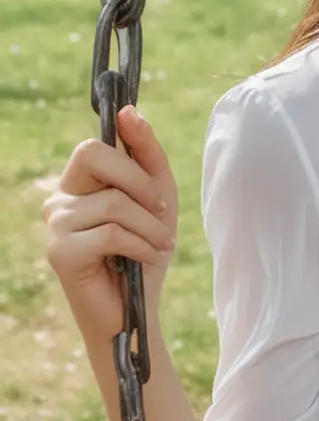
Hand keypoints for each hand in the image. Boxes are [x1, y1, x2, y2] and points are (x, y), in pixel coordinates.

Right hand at [43, 103, 177, 343]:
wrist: (136, 310)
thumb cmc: (145, 251)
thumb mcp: (157, 196)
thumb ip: (145, 152)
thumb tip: (128, 111)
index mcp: (79, 183)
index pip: (96, 144)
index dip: (131, 156)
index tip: (157, 190)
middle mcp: (59, 198)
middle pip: (95, 156)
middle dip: (140, 183)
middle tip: (161, 212)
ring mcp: (55, 225)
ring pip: (114, 202)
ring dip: (150, 226)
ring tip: (161, 245)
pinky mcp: (60, 252)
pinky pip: (111, 232)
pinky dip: (141, 245)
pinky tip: (147, 258)